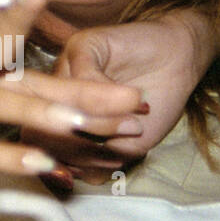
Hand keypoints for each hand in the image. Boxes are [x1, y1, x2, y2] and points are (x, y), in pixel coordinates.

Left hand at [41, 10, 217, 176]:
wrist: (181, 60)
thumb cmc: (152, 107)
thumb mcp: (123, 144)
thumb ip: (93, 158)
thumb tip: (66, 176)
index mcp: (56, 114)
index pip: (38, 142)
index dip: (61, 162)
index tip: (96, 171)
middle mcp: (53, 89)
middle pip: (44, 125)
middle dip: (79, 147)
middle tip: (115, 149)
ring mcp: (64, 66)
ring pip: (63, 104)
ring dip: (100, 124)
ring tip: (134, 128)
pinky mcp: (82, 44)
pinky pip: (83, 77)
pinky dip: (110, 97)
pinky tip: (136, 101)